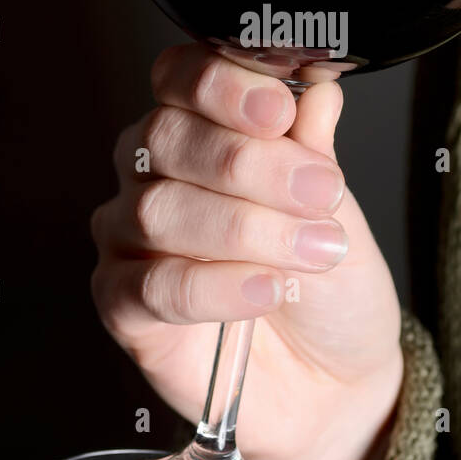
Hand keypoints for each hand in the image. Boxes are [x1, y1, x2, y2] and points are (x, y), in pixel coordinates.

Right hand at [90, 44, 403, 459]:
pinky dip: (215, 285)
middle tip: (319, 191)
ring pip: (159, 210)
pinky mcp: (125, 307)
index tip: (279, 109)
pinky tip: (264, 290)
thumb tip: (315, 87)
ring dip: (247, 228)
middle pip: (166, 138)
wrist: (335, 380)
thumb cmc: (328, 285)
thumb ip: (313, 147)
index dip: (224, 86)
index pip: (182, 78)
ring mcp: (132, 239)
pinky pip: (152, 285)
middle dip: (251, 163)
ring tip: (310, 250)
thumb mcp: (336, 206)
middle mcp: (156, 174)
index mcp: (203, 128)